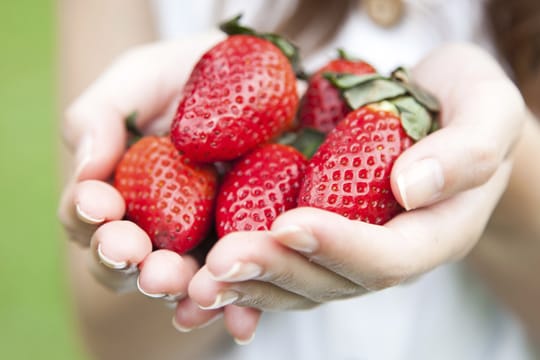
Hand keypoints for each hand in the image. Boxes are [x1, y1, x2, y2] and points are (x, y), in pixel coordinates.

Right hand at [57, 32, 252, 335]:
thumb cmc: (194, 72)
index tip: (99, 202)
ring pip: (180, 282)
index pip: (88, 217)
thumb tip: (86, 170)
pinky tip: (239, 319)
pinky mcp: (250, 245)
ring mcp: (204, 239)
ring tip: (183, 283)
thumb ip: (99, 116)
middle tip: (136, 254)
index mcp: (122, 189)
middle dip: (126, 263)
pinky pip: (240, 285)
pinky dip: (236, 307)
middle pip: (127, 263)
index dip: (86, 214)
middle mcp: (157, 223)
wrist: (267, 74)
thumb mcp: (140, 78)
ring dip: (178, 290)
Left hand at [187, 43, 524, 331]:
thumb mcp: (489, 109)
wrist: (444, 109)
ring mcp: (353, 250)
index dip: (339, 246)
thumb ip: (467, 151)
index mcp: (436, 232)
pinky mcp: (323, 235)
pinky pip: (284, 261)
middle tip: (220, 261)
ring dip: (250, 281)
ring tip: (200, 275)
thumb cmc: (469, 102)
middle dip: (277, 271)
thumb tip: (410, 188)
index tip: (287, 222)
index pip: (388, 257)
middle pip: (333, 281)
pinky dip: (246, 267)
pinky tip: (203, 263)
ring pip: (301, 284)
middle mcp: (390, 254)